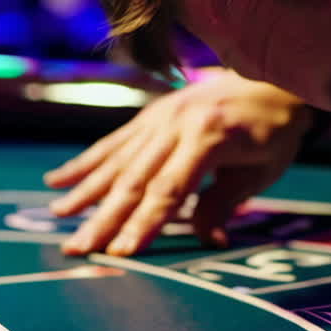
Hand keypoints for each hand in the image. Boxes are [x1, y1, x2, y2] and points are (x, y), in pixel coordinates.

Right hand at [43, 68, 312, 255]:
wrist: (271, 78)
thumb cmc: (274, 131)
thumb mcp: (261, 170)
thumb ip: (225, 202)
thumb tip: (207, 240)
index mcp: (208, 137)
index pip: (169, 189)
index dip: (145, 222)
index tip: (122, 252)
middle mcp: (177, 124)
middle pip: (135, 178)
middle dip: (104, 217)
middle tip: (77, 248)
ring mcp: (160, 117)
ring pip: (117, 160)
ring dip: (85, 192)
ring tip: (57, 218)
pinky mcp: (150, 115)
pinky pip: (114, 142)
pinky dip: (85, 162)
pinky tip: (57, 180)